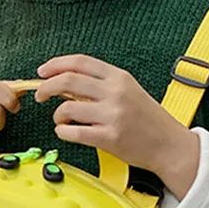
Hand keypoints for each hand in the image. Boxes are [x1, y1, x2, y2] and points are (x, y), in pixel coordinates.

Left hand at [35, 55, 200, 199]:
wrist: (168, 145)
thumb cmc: (147, 119)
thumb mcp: (128, 91)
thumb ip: (99, 85)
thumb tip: (63, 84)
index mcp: (119, 77)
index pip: (80, 62)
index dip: (55, 65)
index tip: (42, 71)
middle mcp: (115, 93)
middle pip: (68, 81)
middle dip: (46, 87)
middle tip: (40, 95)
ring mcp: (112, 115)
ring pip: (67, 109)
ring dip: (56, 115)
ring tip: (60, 120)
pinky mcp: (109, 138)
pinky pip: (73, 133)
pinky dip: (62, 132)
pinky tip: (66, 133)